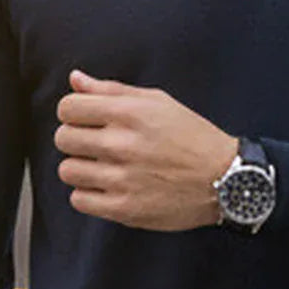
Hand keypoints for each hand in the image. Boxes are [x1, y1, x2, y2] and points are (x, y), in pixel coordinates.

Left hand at [55, 70, 237, 230]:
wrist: (225, 179)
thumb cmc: (192, 137)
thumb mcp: (158, 102)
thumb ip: (111, 90)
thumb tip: (75, 80)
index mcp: (130, 113)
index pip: (68, 108)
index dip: (73, 113)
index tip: (85, 120)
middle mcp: (123, 144)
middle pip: (63, 139)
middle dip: (75, 139)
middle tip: (96, 145)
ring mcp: (122, 178)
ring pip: (67, 170)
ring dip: (82, 168)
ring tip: (103, 168)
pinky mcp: (124, 208)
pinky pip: (78, 200)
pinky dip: (89, 195)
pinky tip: (108, 187)